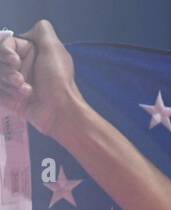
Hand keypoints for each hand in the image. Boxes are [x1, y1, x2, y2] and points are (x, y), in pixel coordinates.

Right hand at [0, 20, 86, 139]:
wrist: (61, 112)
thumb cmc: (57, 79)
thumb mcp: (53, 49)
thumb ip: (42, 31)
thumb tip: (29, 31)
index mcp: (31, 53)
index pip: (5, 45)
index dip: (5, 51)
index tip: (14, 60)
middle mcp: (23, 66)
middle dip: (7, 70)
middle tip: (19, 78)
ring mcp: (17, 83)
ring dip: (9, 83)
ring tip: (26, 90)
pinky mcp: (12, 99)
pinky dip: (7, 95)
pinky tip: (22, 99)